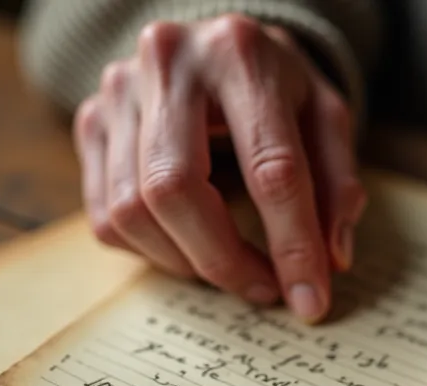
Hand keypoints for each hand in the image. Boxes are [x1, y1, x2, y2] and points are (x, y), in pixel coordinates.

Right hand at [75, 14, 364, 322]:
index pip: (268, 167)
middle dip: (223, 261)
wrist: (214, 46)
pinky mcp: (90, 122)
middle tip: (263, 291)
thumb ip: (336, 184)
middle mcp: (167, 62)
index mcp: (240, 53)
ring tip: (228, 268)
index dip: (292, 244)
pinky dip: (150, 250)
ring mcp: (118, 92)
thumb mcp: (325, 116)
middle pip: (175, 190)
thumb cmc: (276, 85)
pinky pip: (106, 216)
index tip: (309, 300)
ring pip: (131, 210)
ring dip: (185, 262)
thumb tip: (330, 260)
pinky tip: (187, 245)